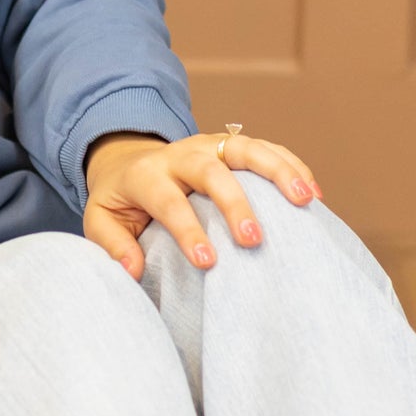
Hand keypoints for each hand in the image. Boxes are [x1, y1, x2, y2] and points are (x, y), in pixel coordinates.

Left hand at [82, 129, 322, 279]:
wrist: (129, 161)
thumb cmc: (120, 202)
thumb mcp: (101, 221)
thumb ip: (112, 245)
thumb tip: (132, 270)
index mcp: (145, 174)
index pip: (168, 201)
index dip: (188, 230)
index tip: (208, 262)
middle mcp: (180, 154)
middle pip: (210, 169)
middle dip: (235, 202)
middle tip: (254, 238)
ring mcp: (210, 145)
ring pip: (246, 148)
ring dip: (278, 172)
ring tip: (306, 201)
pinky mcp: (233, 146)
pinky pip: (267, 149)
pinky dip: (292, 167)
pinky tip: (314, 194)